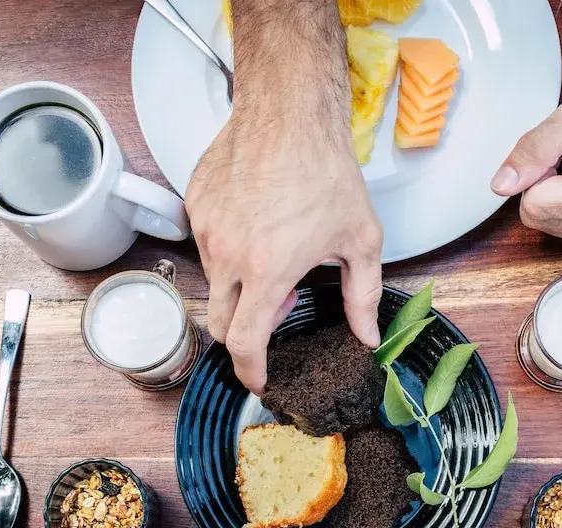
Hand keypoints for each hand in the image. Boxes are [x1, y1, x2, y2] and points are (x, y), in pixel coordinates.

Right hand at [186, 113, 382, 393]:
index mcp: (268, 271)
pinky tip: (257, 224)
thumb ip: (362, 296)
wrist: (290, 114)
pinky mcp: (194, 207)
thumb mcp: (361, 240)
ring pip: (214, 281)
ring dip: (238, 284)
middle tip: (275, 307)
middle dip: (243, 332)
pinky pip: (205, 244)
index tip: (258, 378)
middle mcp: (228, 255)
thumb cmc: (326, 171)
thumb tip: (367, 335)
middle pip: (220, 323)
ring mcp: (206, 230)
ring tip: (273, 251)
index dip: (250, 370)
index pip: (245, 343)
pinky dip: (228, 248)